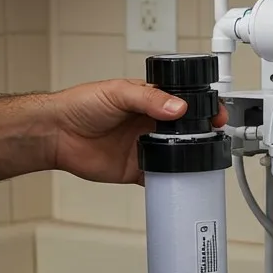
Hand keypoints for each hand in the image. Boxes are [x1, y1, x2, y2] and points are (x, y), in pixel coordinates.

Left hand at [48, 79, 227, 183]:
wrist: (56, 134)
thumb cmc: (80, 105)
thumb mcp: (117, 93)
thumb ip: (149, 99)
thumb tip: (177, 108)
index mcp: (150, 101)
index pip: (184, 103)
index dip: (202, 109)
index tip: (216, 115)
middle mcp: (150, 123)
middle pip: (185, 130)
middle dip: (202, 134)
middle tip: (213, 138)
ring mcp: (144, 146)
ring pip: (176, 154)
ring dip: (189, 157)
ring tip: (201, 159)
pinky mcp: (136, 168)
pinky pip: (160, 176)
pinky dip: (170, 179)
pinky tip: (178, 178)